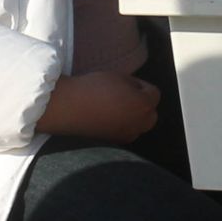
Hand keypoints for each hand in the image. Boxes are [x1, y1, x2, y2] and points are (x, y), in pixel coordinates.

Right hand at [36, 72, 161, 143]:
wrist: (67, 107)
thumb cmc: (92, 88)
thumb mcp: (119, 77)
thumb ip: (134, 85)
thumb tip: (138, 92)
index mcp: (144, 105)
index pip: (154, 94)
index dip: (141, 86)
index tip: (126, 83)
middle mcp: (140, 124)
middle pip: (150, 113)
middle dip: (142, 104)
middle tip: (123, 95)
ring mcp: (127, 135)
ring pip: (139, 125)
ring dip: (133, 116)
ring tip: (114, 107)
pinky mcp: (114, 143)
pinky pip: (126, 132)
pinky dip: (121, 125)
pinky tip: (107, 117)